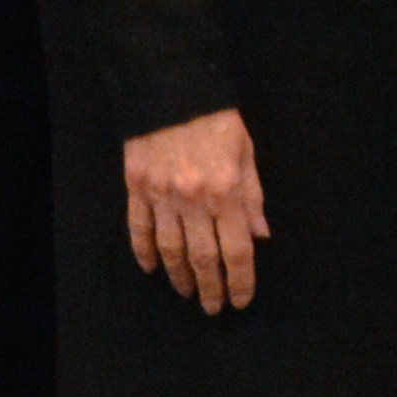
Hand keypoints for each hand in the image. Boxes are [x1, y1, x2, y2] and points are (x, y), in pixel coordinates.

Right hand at [123, 108, 263, 315]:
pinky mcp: (136, 187)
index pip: (236, 249)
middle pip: (202, 257)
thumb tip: (260, 236)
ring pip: (169, 249)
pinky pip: (139, 228)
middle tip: (213, 308)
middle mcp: (193, 200)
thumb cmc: (217, 119)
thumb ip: (252, 197)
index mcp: (226, 191)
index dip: (240, 280)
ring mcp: (160, 196)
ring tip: (187, 292)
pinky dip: (143, 251)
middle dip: (210, 287)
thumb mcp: (246, 152)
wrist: (170, 88)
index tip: (241, 300)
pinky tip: (151, 268)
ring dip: (179, 276)